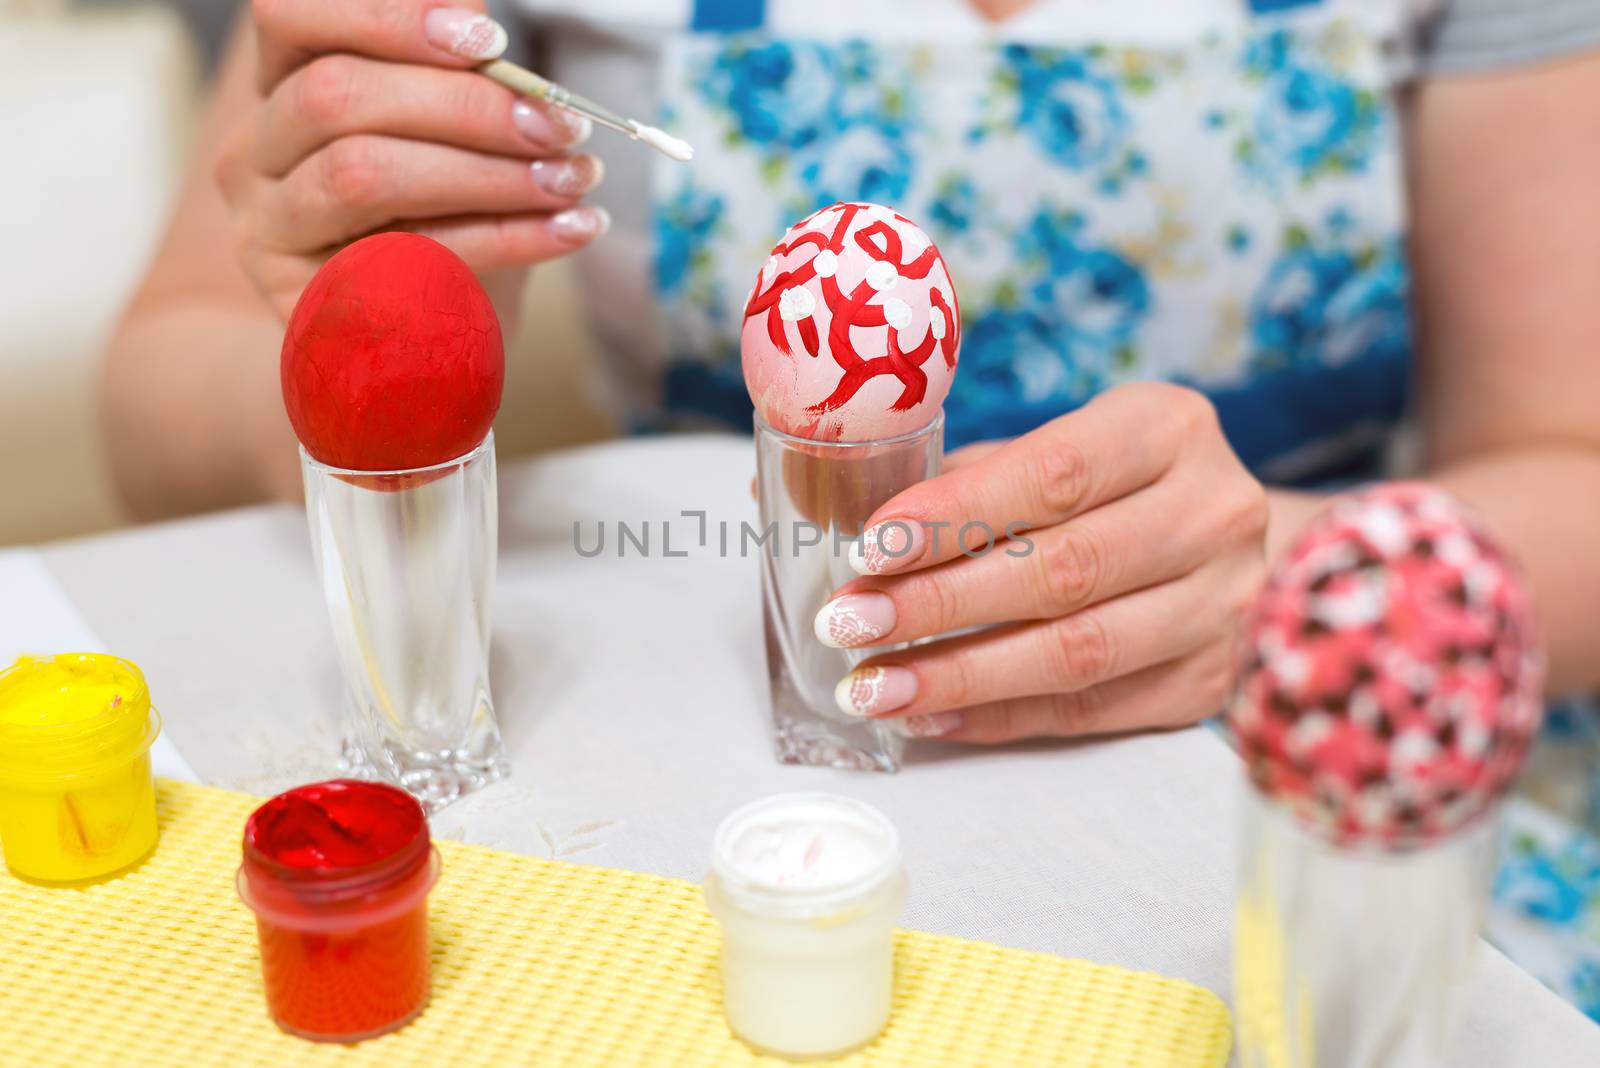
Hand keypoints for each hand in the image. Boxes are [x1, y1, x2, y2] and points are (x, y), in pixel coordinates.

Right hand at [217, 1, 609, 321]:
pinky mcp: (303, 305)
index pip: (290, 16)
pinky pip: (403, 260)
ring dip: (488, 172)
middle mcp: (255, 158)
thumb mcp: (450, 139)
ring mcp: (268, 234)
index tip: (488, 40)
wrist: (427, 345)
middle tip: (562, 126)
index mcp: (280, 90)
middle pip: (337, 97)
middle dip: (466, 106)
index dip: (385, 17)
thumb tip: (477, 15)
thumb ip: (453, 77)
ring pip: (361, 174)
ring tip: (575, 179)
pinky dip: (502, 240)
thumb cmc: (444, 222)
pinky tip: (570, 229)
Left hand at [815, 382, 1268, 742]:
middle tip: (849, 623)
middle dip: (939, 603)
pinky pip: (1091, 711)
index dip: (956, 514)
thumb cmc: (1115, 489)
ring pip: (1077, 653)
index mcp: (1169, 429)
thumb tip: (811, 506)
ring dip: (960, 676)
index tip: (870, 545)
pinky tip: (931, 716)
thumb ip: (960, 479)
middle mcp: (1213, 514)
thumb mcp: (1057, 450)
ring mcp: (1222, 606)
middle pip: (1062, 571)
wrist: (1234, 551)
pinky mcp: (1209, 681)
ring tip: (873, 687)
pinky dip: (1000, 716)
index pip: (1054, 474)